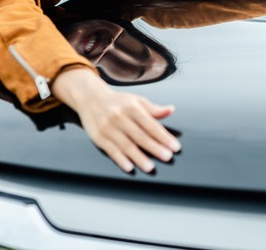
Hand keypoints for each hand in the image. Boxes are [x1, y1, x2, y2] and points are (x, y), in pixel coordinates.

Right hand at [51, 67, 180, 172]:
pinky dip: (120, 159)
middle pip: (140, 135)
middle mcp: (119, 117)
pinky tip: (129, 167)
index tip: (175, 146)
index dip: (164, 136)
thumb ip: (153, 109)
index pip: (151, 124)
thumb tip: (170, 110)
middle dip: (155, 147)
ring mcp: (108, 128)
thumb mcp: (136, 100)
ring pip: (126, 145)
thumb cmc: (117, 102)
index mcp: (132, 107)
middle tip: (167, 157)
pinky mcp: (98, 137)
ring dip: (139, 157)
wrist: (90, 98)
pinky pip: (111, 150)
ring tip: (150, 167)